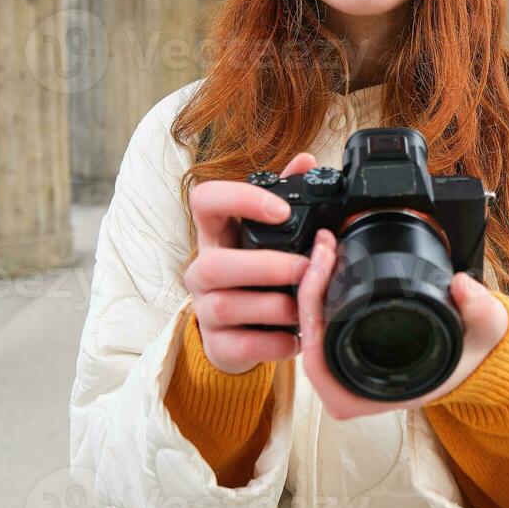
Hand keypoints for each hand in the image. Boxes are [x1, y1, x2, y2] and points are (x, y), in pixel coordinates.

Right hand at [183, 152, 321, 374]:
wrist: (240, 334)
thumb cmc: (256, 276)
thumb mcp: (266, 236)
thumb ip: (284, 197)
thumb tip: (306, 160)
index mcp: (216, 235)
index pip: (204, 201)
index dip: (239, 199)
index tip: (281, 211)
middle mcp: (202, 271)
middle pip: (213, 265)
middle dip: (264, 266)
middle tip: (305, 268)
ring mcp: (206, 311)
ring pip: (227, 307)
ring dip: (275, 306)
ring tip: (304, 306)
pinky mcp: (218, 346)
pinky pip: (242, 346)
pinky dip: (276, 343)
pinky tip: (296, 336)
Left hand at [296, 227, 508, 420]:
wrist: (480, 357)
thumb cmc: (475, 354)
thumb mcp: (486, 330)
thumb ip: (480, 309)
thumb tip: (462, 285)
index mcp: (377, 393)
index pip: (320, 364)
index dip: (311, 319)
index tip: (321, 274)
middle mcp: (356, 385)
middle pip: (307, 340)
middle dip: (307, 289)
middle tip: (324, 248)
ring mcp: (350, 367)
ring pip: (311, 330)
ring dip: (312, 288)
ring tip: (326, 248)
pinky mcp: (353, 346)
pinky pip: (323, 323)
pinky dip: (321, 292)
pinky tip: (331, 261)